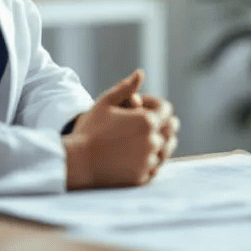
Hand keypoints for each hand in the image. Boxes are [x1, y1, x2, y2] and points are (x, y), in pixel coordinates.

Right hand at [64, 70, 172, 188]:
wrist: (78, 162)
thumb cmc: (89, 130)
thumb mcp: (105, 103)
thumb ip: (125, 88)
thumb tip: (140, 73)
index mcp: (147, 122)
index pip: (167, 110)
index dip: (157, 105)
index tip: (144, 106)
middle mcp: (152, 142)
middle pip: (172, 130)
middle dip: (163, 123)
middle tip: (151, 122)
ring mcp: (148, 162)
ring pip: (167, 150)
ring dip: (161, 142)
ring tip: (148, 138)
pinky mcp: (142, 177)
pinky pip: (156, 167)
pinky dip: (152, 160)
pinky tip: (141, 155)